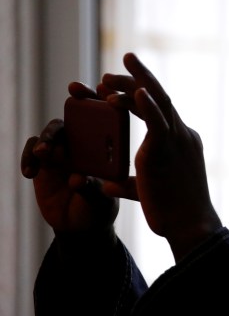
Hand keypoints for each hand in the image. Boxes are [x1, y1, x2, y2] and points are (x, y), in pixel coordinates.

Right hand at [20, 82, 119, 233]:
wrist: (79, 227)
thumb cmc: (98, 212)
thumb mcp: (101, 205)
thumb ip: (92, 191)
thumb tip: (76, 178)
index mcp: (109, 147)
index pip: (111, 117)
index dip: (107, 99)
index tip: (102, 88)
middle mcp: (88, 142)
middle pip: (82, 113)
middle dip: (79, 99)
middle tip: (74, 91)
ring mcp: (65, 148)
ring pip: (55, 129)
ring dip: (50, 137)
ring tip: (46, 153)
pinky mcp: (45, 160)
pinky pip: (33, 149)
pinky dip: (30, 157)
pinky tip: (30, 173)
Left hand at [101, 53, 221, 260]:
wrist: (190, 225)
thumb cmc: (174, 212)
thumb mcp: (147, 190)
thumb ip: (127, 183)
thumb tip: (107, 183)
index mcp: (180, 141)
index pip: (159, 110)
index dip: (137, 95)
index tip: (114, 88)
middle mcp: (182, 135)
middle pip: (159, 97)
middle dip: (138, 77)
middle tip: (117, 65)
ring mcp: (177, 140)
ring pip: (158, 102)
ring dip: (134, 84)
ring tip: (108, 76)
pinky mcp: (168, 151)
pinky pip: (158, 122)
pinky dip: (147, 105)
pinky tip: (136, 91)